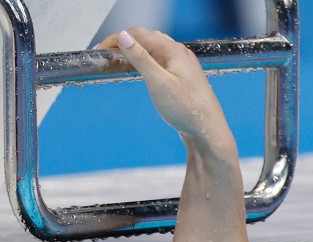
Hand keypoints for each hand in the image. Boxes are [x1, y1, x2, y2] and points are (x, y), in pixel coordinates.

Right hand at [94, 28, 226, 142]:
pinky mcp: (183, 79)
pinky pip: (161, 63)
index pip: (138, 34)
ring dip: (135, 53)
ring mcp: (183, 66)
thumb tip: (123, 36)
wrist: (209, 133)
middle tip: (106, 58)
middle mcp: (180, 54)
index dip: (115, 39)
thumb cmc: (187, 110)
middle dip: (124, 44)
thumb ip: (141, 58)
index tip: (99, 51)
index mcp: (173, 51)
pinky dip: (146, 63)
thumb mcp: (158, 83)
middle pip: (146, 39)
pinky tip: (139, 73)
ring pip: (154, 51)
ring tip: (118, 64)